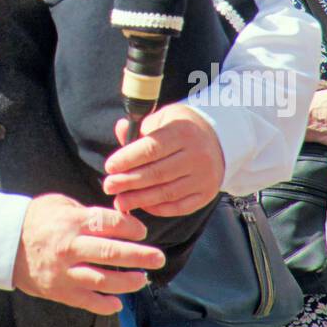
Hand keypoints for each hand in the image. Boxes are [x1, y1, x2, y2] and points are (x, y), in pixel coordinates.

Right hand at [11, 194, 164, 315]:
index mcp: (70, 222)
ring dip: (127, 281)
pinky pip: (87, 301)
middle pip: (110, 252)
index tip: (141, 231)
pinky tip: (118, 302)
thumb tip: (114, 219)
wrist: (4, 243)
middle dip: (139, 256)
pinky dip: (105, 305)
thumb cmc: (35, 220)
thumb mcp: (58, 204)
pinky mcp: (60, 291)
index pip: (107, 223)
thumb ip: (85, 212)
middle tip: (158, 258)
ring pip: (102, 280)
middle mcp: (69, 248)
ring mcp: (65, 272)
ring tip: (142, 279)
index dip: (129, 226)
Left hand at [101, 104, 224, 216]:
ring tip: (120, 201)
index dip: (128, 159)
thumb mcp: (163, 118)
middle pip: (157, 173)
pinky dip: (158, 208)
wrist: (219, 140)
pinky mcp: (207, 193)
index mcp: (183, 132)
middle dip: (129, 182)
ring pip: (167, 193)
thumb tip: (121, 129)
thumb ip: (142, 128)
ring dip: (140, 199)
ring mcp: (204, 177)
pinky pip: (179, 206)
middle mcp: (197, 155)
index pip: (151, 149)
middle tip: (108, 186)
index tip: (109, 167)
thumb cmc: (182, 128)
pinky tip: (142, 206)